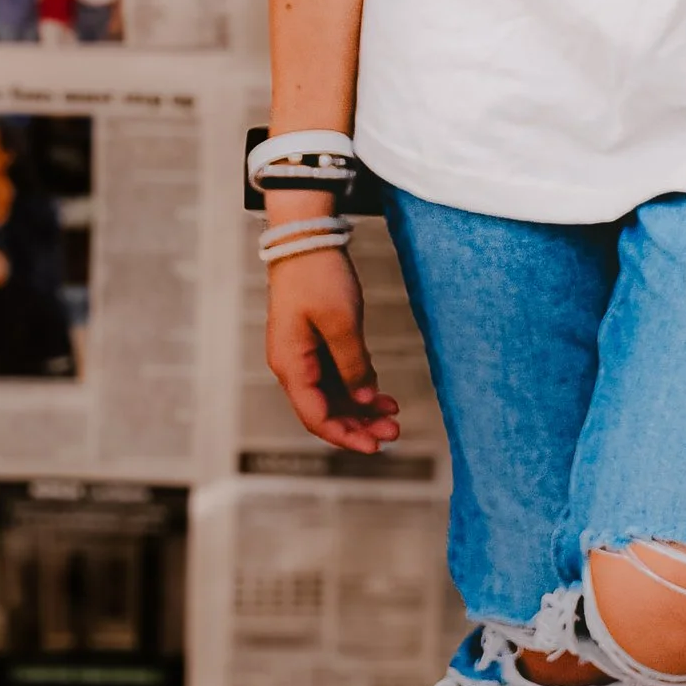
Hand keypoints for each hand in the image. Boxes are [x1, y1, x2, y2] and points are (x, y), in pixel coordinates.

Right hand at [265, 221, 399, 453]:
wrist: (306, 239)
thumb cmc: (318, 276)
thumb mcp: (341, 323)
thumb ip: (353, 365)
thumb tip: (364, 399)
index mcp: (291, 365)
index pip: (316, 417)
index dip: (346, 436)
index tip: (377, 446)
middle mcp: (293, 366)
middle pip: (324, 411)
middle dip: (359, 425)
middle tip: (394, 430)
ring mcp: (303, 355)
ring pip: (332, 396)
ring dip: (361, 408)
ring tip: (394, 414)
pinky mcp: (315, 344)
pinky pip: (336, 377)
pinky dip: (358, 387)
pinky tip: (382, 393)